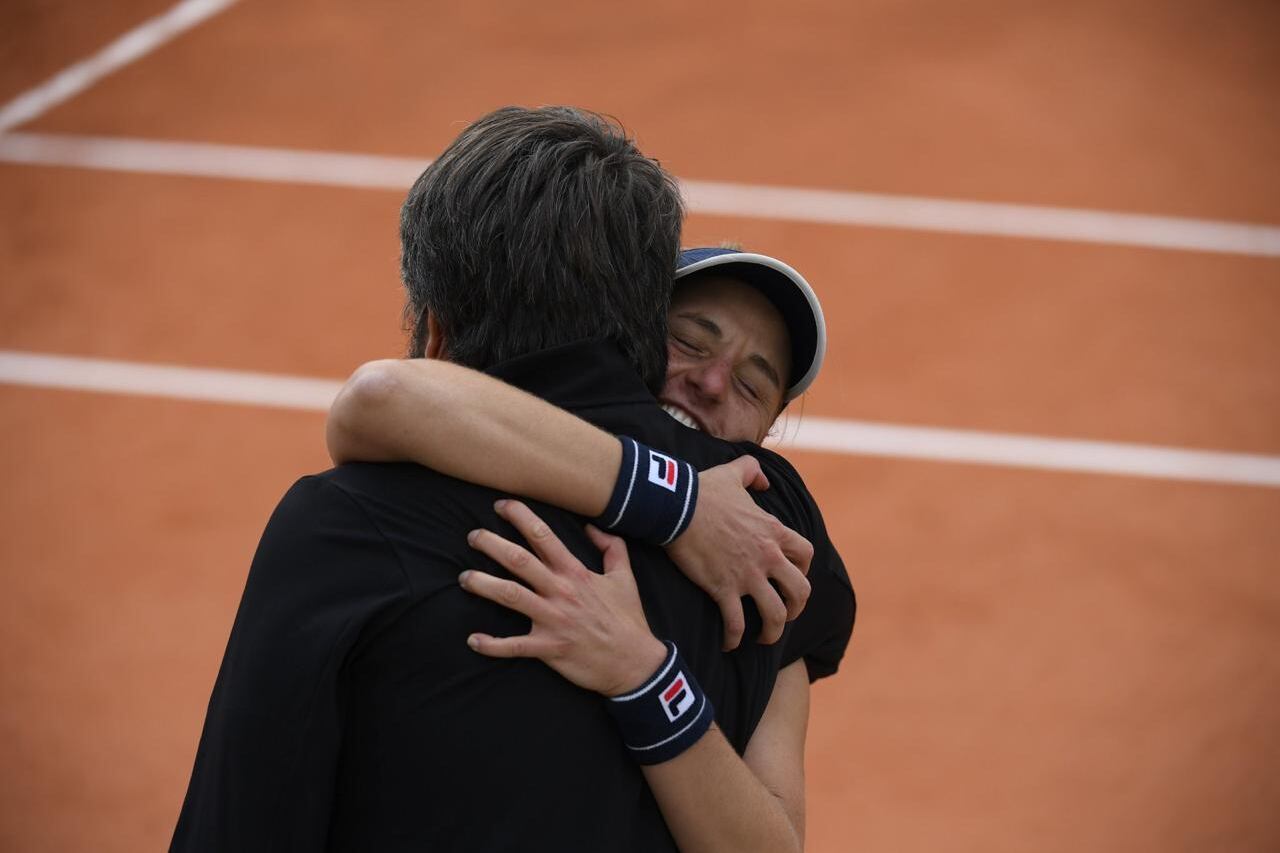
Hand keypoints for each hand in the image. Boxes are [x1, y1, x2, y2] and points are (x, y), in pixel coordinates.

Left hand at [460, 500, 668, 696]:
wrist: (635, 663)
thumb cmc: (628, 619)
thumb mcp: (625, 577)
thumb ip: (612, 548)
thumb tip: (592, 527)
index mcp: (576, 573)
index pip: (544, 537)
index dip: (520, 517)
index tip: (501, 506)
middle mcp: (561, 592)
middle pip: (519, 561)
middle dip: (492, 544)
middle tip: (472, 536)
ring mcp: (553, 620)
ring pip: (510, 596)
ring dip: (483, 585)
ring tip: (464, 579)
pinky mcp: (549, 648)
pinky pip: (514, 646)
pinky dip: (492, 645)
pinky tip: (473, 640)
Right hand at [665, 457, 813, 650]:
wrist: (676, 506)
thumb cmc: (702, 489)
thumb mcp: (733, 472)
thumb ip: (753, 472)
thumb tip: (763, 480)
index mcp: (773, 531)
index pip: (806, 555)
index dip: (803, 570)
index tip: (791, 577)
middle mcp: (768, 557)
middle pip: (800, 591)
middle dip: (797, 607)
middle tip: (785, 613)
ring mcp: (747, 576)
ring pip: (775, 614)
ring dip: (772, 631)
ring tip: (762, 638)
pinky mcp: (723, 589)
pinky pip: (736, 624)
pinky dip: (734, 639)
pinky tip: (728, 644)